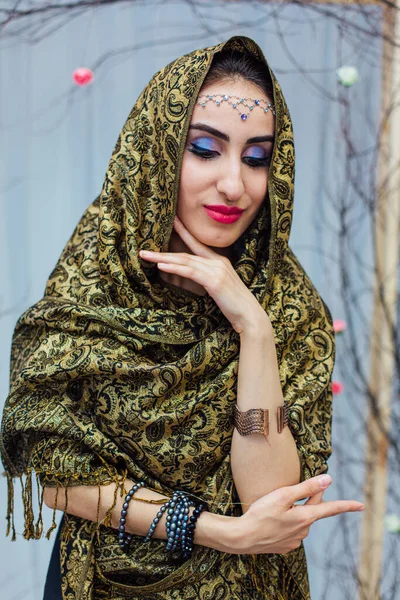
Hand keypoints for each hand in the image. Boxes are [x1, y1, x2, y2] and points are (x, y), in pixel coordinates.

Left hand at [139, 216, 268, 334]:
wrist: (250, 316)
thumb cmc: (235, 305)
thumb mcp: (220, 288)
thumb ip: (208, 279)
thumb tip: (193, 278)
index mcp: (219, 261)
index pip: (196, 244)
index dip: (183, 232)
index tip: (171, 221)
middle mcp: (217, 262)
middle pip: (185, 253)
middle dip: (164, 250)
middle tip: (145, 248)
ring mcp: (216, 270)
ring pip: (184, 261)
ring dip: (163, 258)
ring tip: (146, 256)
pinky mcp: (214, 281)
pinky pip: (190, 272)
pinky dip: (174, 267)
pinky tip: (162, 265)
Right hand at [230, 474, 363, 554]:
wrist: (243, 537)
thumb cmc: (261, 513)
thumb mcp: (283, 495)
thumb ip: (306, 488)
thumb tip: (327, 479)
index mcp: (305, 517)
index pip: (331, 509)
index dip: (346, 506)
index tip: (361, 505)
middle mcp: (304, 530)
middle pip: (313, 510)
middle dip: (309, 498)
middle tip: (295, 489)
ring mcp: (295, 540)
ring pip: (302, 519)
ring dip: (296, 511)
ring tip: (276, 507)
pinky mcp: (286, 546)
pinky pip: (293, 530)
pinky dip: (288, 522)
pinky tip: (274, 519)